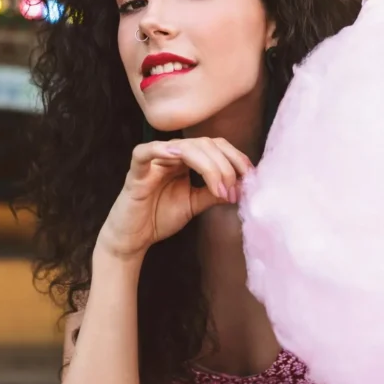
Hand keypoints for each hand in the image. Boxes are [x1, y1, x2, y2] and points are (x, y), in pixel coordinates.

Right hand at [96, 137, 252, 260]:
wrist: (133, 239)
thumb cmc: (159, 218)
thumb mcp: (195, 204)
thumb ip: (214, 193)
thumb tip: (242, 186)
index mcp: (186, 159)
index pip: (215, 146)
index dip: (235, 156)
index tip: (250, 176)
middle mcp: (171, 155)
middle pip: (205, 144)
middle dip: (225, 165)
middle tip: (232, 190)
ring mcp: (153, 161)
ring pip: (184, 147)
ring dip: (208, 166)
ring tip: (219, 189)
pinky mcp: (135, 172)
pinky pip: (144, 152)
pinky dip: (160, 150)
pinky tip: (176, 156)